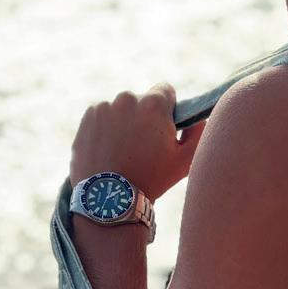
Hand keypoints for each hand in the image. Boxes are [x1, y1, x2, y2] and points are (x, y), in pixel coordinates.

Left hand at [68, 83, 205, 200]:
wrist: (109, 198)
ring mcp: (105, 107)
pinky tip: (109, 151)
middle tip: (144, 146)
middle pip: (142, 101)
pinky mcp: (88, 118)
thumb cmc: (151, 179)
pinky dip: (106, 129)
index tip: (164, 127)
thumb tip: (199, 118)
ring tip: (124, 152)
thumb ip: (199, 133)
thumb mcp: (185, 160)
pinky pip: (102, 117)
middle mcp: (127, 99)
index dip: (168, 109)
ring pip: (121, 110)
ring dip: (124, 123)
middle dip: (144, 117)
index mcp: (154, 104)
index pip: (166, 90)